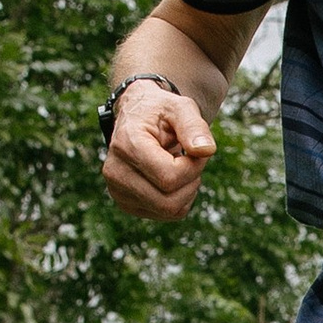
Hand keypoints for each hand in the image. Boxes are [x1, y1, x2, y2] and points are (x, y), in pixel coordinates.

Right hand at [103, 81, 215, 221]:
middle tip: (191, 159)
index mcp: (126, 145)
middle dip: (191, 181)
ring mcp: (118, 191)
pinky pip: (166, 214)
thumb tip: (206, 151)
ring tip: (179, 165)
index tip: (196, 149)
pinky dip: (179, 199)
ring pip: (169, 211)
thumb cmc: (161, 112)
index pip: (169, 177)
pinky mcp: (126, 204)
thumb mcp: (181, 108)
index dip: (193, 167)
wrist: (137, 118)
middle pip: (169, 202)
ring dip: (186, 190)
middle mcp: (116, 172)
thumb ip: (194, 127)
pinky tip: (171, 177)